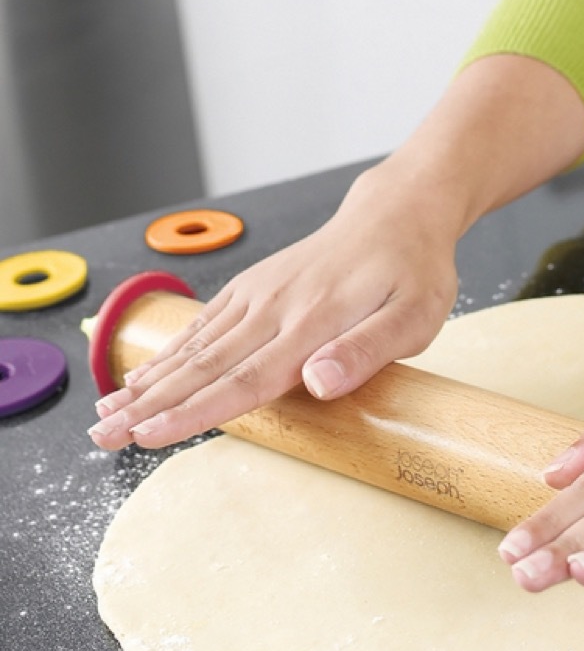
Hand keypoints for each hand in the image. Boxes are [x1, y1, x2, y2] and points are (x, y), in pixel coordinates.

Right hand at [88, 177, 459, 450]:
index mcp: (311, 324)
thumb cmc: (414, 272)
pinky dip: (168, 352)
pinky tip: (141, 375)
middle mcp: (275, 309)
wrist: (397, 213)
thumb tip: (318, 383)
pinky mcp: (254, 288)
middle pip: (204, 367)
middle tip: (103, 436)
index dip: (196, 411)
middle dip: (149, 405)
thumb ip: (366, 351)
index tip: (152, 435)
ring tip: (104, 414)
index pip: (245, 379)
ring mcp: (259, 296)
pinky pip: (203, 325)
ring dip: (146, 382)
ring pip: (194, 347)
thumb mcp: (414, 318)